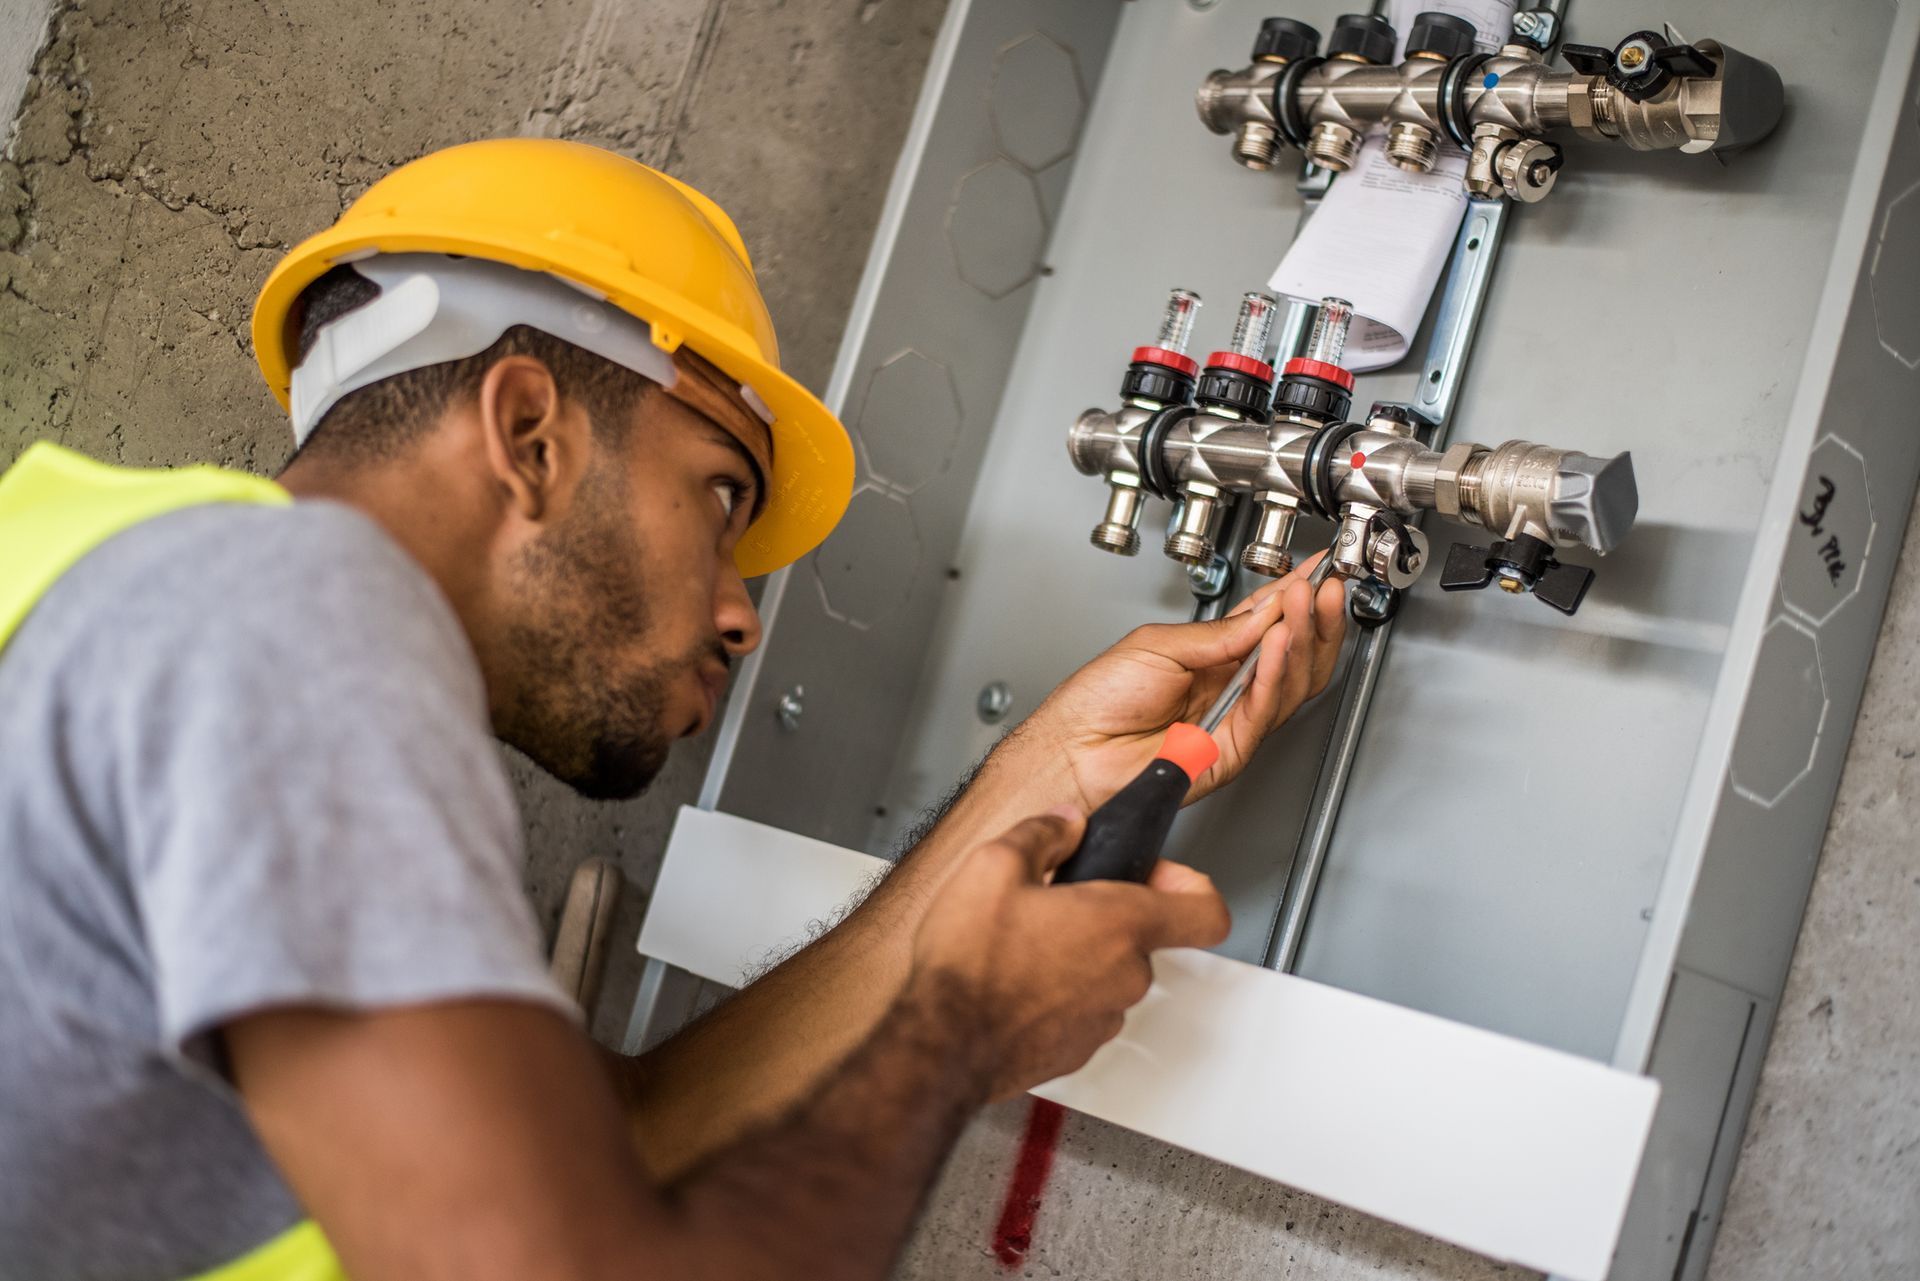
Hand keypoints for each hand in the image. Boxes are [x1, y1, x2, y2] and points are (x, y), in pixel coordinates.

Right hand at [905, 808, 1229, 1099]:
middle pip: (1142, 936)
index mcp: (1121, 924)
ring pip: (1109, 974)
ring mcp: (1103, 1019)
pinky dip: (1059, 994)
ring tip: (1024, 944)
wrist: (942, 1046)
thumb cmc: (970, 965)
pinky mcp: (1077, 1050)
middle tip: (1057, 901)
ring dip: (1080, 956)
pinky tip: (1015, 981)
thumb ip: (1043, 833)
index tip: (1159, 872)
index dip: (1190, 883)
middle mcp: (1125, 975)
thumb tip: (1065, 823)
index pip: (1206, 909)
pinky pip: (1083, 1009)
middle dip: (1104, 914)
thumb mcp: (994, 866)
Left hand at [1015, 552, 1346, 811]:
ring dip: (1303, 638)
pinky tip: (1281, 643)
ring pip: (1291, 682)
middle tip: (1323, 587)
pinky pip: (1265, 709)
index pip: (1267, 624)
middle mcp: (1228, 689)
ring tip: (1304, 604)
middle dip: (1314, 618)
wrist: (1074, 751)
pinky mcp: (1230, 750)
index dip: (1296, 598)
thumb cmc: (1097, 703)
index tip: (1316, 570)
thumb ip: (1217, 633)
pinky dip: (1277, 673)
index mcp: (1211, 659)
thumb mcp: (1157, 645)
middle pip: (1293, 656)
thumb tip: (1265, 612)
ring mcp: (1233, 721)